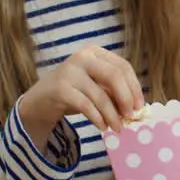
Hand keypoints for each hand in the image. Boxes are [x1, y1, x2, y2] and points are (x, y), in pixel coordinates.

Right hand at [17, 45, 142, 136]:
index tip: (139, 106)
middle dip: (126, 98)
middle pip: (115, 76)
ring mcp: (70, 71)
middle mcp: (82, 57)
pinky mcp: (60, 89)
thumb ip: (113, 90)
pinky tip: (103, 126)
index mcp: (94, 52)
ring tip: (117, 127)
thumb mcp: (95, 86)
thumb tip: (137, 107)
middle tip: (131, 116)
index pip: (123, 66)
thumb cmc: (74, 92)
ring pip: (101, 95)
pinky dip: (98, 119)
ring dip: (113, 115)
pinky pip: (87, 106)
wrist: (40, 100)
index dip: (134, 87)